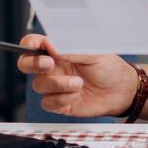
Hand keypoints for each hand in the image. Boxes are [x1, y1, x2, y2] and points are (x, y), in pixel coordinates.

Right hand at [16, 34, 138, 116]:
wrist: (121, 91)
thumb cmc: (108, 67)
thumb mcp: (93, 53)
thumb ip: (72, 49)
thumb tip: (51, 45)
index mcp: (58, 50)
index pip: (34, 44)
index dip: (29, 44)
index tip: (34, 45)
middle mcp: (53, 67)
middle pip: (26, 64)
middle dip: (32, 64)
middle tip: (49, 63)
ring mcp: (54, 85)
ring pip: (39, 84)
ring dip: (57, 84)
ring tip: (79, 83)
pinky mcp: (59, 103)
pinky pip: (48, 102)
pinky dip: (61, 99)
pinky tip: (76, 95)